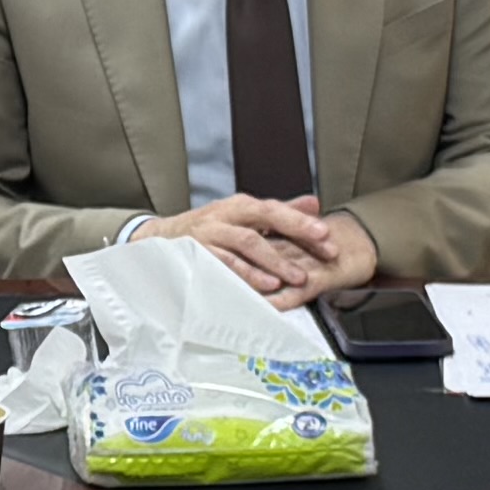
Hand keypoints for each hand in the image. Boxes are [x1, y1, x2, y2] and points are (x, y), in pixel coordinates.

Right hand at [133, 195, 349, 300]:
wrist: (161, 240)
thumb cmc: (208, 229)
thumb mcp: (243, 217)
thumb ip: (279, 212)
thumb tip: (314, 203)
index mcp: (240, 206)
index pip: (277, 209)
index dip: (302, 221)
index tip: (328, 234)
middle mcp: (226, 215)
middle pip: (266, 217)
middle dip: (297, 232)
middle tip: (325, 249)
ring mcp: (211, 234)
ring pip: (248, 243)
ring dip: (276, 260)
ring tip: (299, 276)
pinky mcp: (199, 254)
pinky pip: (227, 264)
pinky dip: (248, 274)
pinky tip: (268, 285)